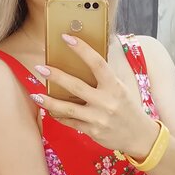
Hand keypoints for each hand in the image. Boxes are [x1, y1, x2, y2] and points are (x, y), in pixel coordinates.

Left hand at [32, 35, 157, 155]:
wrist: (139, 136)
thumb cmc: (128, 107)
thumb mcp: (121, 89)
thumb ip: (104, 78)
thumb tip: (84, 59)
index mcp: (115, 86)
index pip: (97, 63)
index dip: (82, 49)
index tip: (66, 38)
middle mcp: (107, 102)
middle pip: (76, 86)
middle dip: (56, 76)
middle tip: (40, 67)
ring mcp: (98, 118)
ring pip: (68, 108)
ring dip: (49, 101)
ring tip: (35, 95)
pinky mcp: (93, 131)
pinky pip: (70, 122)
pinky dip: (58, 115)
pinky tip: (48, 109)